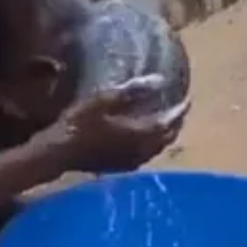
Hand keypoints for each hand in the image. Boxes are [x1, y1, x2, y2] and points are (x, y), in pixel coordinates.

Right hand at [41, 75, 189, 173]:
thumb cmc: (79, 122)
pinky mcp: (122, 167)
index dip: (180, 110)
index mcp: (139, 133)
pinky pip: (147, 155)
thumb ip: (132, 90)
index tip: (188, 98)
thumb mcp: (104, 100)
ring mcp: (132, 161)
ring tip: (168, 122)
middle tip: (180, 109)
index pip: (169, 122)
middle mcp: (141, 150)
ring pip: (158, 148)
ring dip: (166, 135)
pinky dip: (154, 144)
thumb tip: (159, 80)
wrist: (59, 153)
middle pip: (167, 138)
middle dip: (177, 123)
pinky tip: (147, 138)